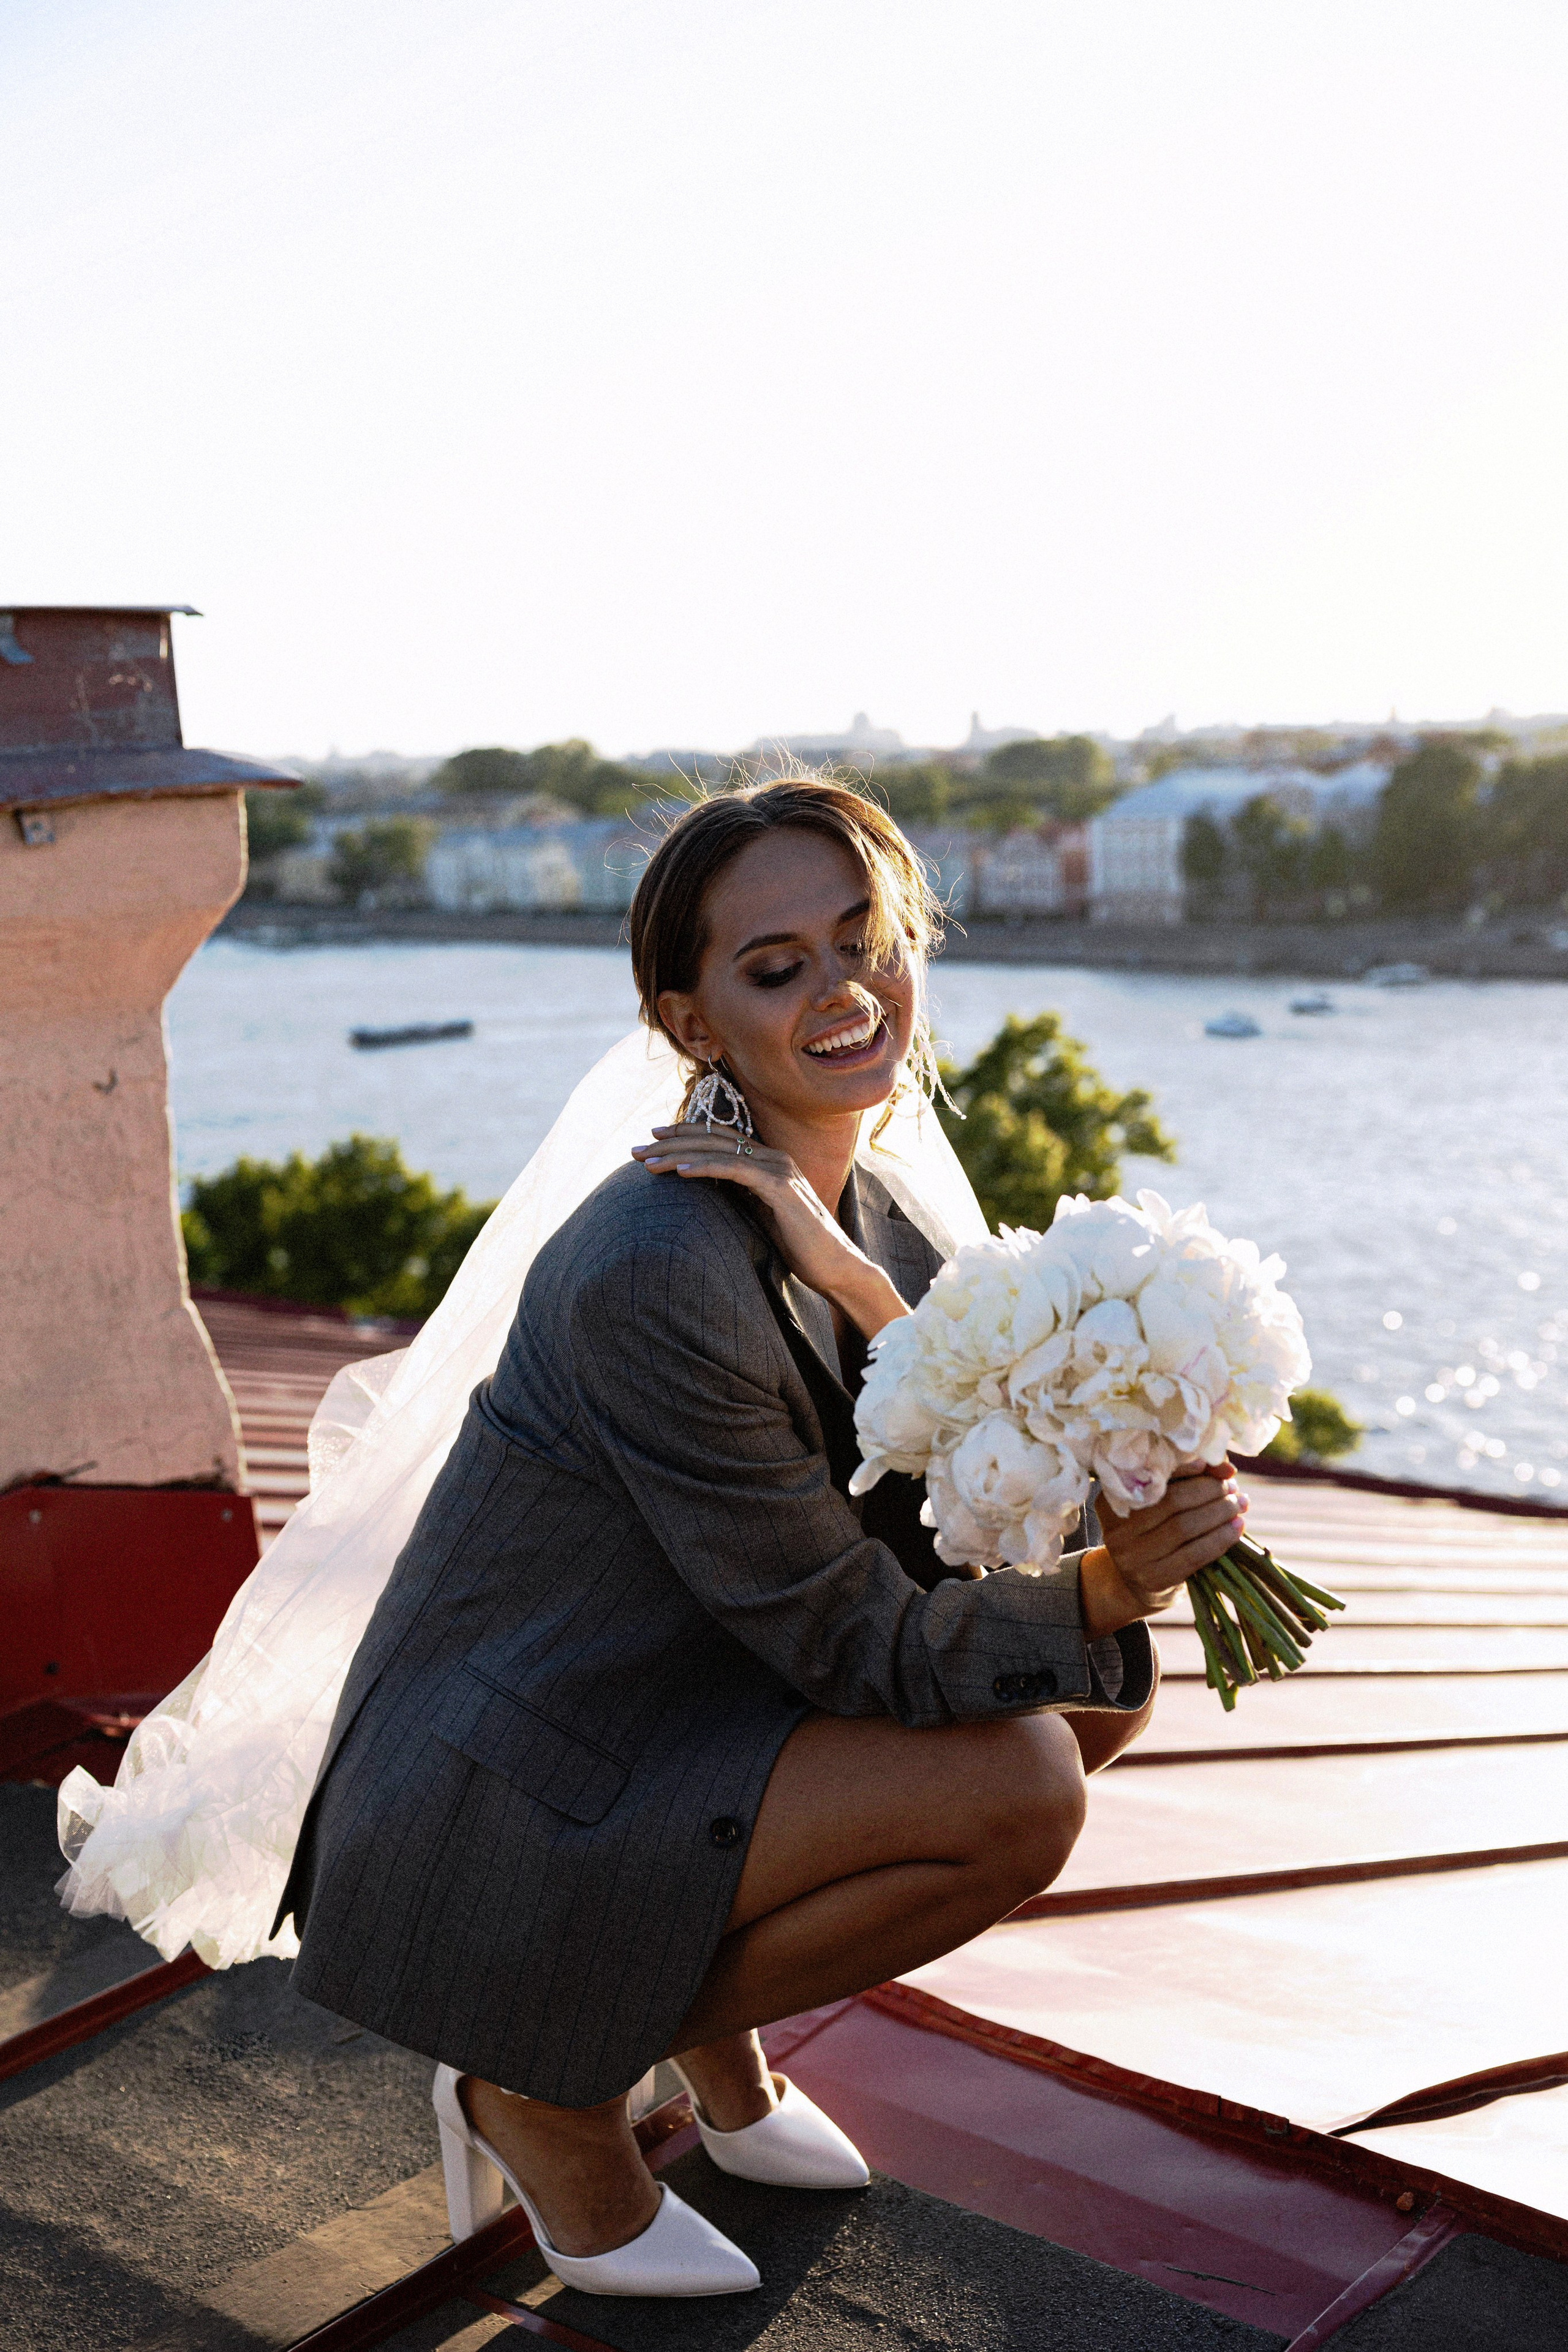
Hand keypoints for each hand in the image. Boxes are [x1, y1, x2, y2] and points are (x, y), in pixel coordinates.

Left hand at [630, 1122, 907, 1340]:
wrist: (835, 1267)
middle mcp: (773, 1158)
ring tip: (648, 1161)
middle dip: (671, 1142)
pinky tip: (679, 1172)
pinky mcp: (781, 1188)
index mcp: (768, 1162)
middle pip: (713, 1139)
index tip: (651, 1141)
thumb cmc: (799, 1247)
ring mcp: (779, 1170)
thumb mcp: (760, 1216)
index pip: (718, 1139)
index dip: (683, 1136)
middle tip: (637, 1150)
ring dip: (679, 1154)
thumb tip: (706, 1194)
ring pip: (719, 1151)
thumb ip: (739, 1198)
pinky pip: (736, 1170)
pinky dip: (706, 1168)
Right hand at [1079, 1463, 1246, 1639]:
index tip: (1210, 1464)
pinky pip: (1193, 1555)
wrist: (1135, 1580)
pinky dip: (1220, 1539)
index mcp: (1113, 1499)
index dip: (1184, 1467)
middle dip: (1209, 1491)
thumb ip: (1186, 1478)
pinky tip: (1236, 1528)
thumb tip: (1225, 1468)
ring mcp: (1133, 1557)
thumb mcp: (1159, 1501)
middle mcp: (1117, 1528)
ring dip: (1219, 1513)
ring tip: (1239, 1504)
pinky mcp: (1154, 1579)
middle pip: (1172, 1502)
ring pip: (1184, 1528)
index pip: (1152, 1476)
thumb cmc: (1154, 1529)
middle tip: (1232, 1486)